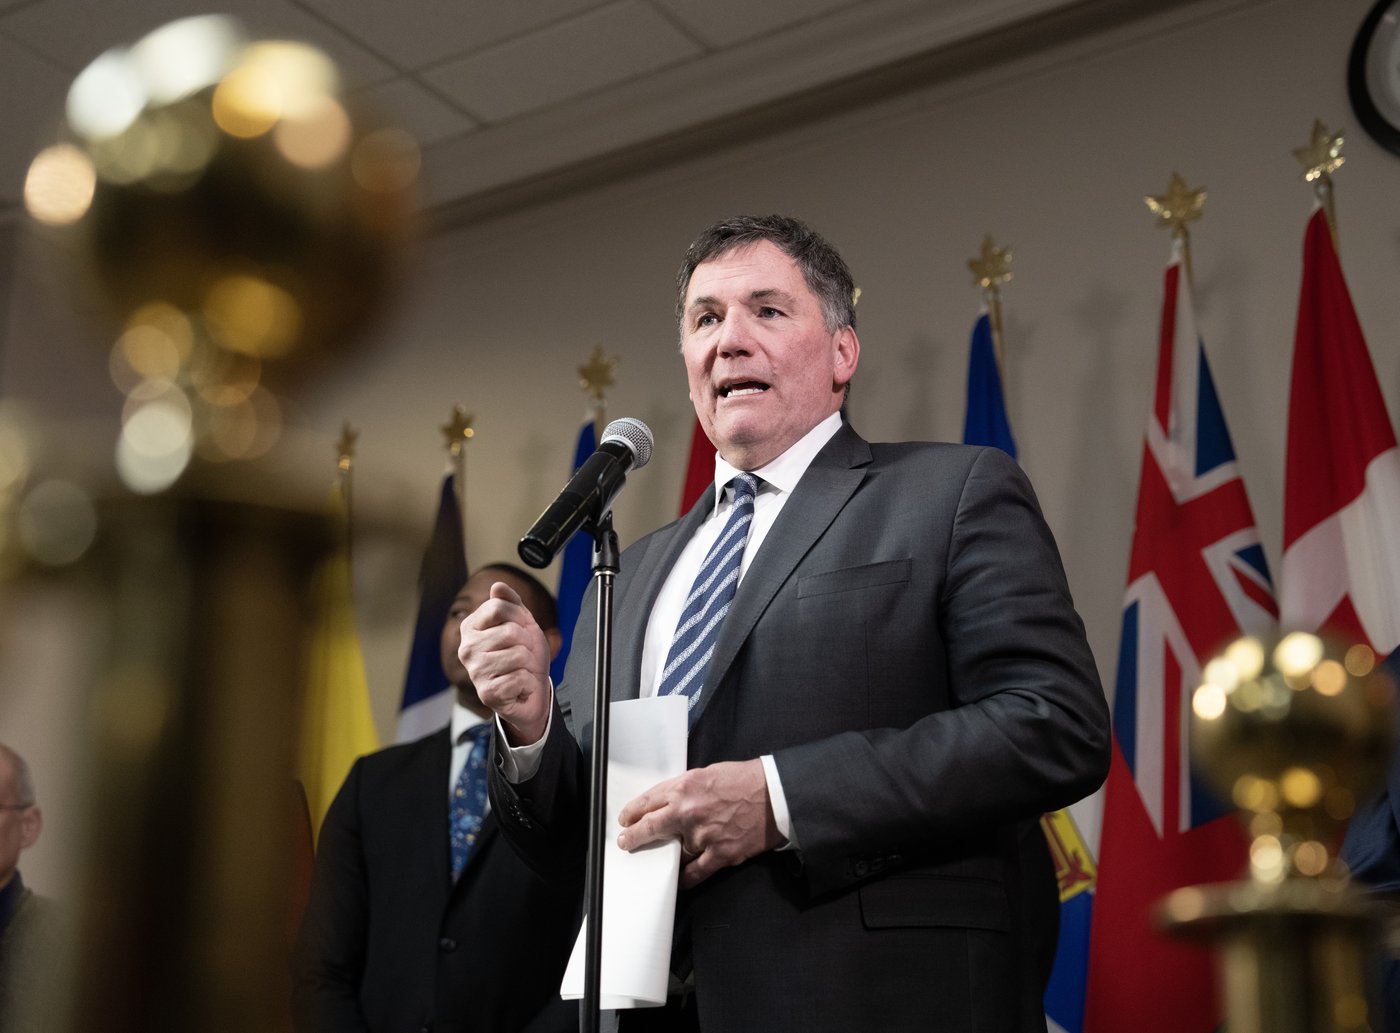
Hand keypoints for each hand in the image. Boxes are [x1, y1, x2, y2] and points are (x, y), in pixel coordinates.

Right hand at [458, 582, 551, 744]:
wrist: (532, 692)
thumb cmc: (525, 656)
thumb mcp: (523, 624)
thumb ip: (511, 603)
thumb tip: (497, 586)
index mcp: (471, 627)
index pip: (498, 607)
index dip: (520, 617)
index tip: (521, 629)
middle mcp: (467, 648)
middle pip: (511, 632)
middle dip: (528, 645)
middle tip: (523, 656)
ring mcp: (475, 671)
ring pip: (519, 655)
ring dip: (529, 665)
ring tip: (521, 671)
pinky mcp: (487, 693)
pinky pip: (520, 678)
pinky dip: (528, 683)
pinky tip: (519, 688)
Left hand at [616, 759, 781, 887]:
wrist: (775, 794)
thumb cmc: (744, 780)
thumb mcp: (706, 774)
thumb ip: (683, 790)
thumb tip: (666, 803)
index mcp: (684, 788)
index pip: (647, 802)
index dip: (632, 813)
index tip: (626, 820)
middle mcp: (688, 812)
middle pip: (649, 827)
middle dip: (633, 836)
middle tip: (625, 841)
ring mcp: (702, 835)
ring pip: (673, 853)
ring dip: (669, 855)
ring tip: (664, 857)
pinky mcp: (720, 854)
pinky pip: (694, 872)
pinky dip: (685, 879)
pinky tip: (680, 880)